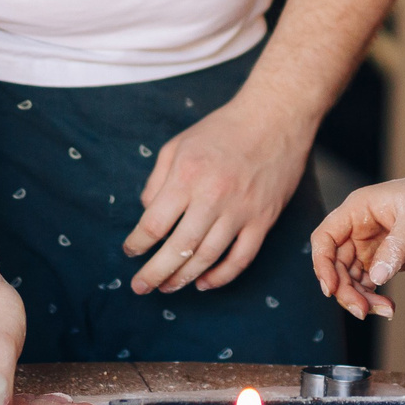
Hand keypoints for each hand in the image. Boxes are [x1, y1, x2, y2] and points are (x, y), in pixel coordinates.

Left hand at [124, 93, 311, 293]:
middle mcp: (212, 196)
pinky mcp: (263, 219)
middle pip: (178, 249)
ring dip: (184, 278)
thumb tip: (148, 212)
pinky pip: (241, 258)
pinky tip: (205, 283)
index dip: (137, 244)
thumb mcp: (178, 144)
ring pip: (208, 258)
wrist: (275, 117)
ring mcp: (241, 211)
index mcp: (187, 176)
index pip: (154, 224)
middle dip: (154, 273)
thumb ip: (158, 179)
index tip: (130, 252)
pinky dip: (222, 276)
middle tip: (140, 287)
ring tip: (168, 287)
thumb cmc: (223, 129)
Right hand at [308, 155, 404, 319]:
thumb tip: (377, 277)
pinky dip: (373, 298)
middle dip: (345, 290)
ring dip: (360, 298)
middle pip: (335, 265)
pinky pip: (368, 284)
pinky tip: (388, 307)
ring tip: (385, 310)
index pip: (325, 238)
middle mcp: (357, 229)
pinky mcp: (384, 260)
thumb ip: (396, 247)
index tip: (331, 288)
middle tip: (363, 310)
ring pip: (350, 279)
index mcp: (357, 210)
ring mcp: (369, 246)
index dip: (322, 264)